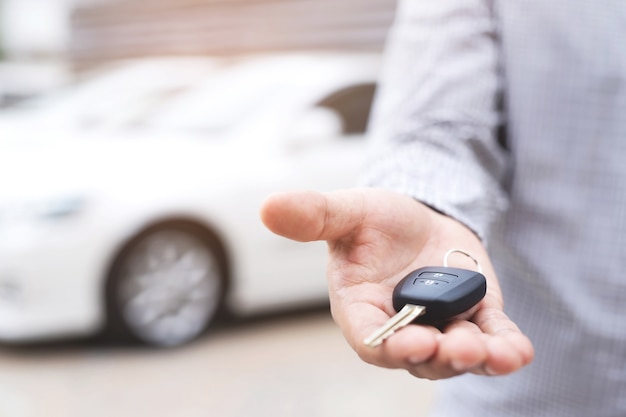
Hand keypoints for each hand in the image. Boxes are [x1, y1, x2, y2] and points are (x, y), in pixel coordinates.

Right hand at [260, 188, 532, 378]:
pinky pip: (491, 341)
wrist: (419, 216)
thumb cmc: (375, 219)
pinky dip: (504, 349)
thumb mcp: (347, 211)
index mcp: (362, 309)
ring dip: (474, 358)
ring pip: (455, 356)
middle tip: (458, 347)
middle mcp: (400, 327)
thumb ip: (313, 215)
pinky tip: (517, 351)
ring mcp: (440, 326)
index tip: (413, 342)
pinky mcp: (475, 318)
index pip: (370, 340)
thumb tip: (266, 206)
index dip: (389, 347)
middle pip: (417, 357)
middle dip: (438, 356)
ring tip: (492, 352)